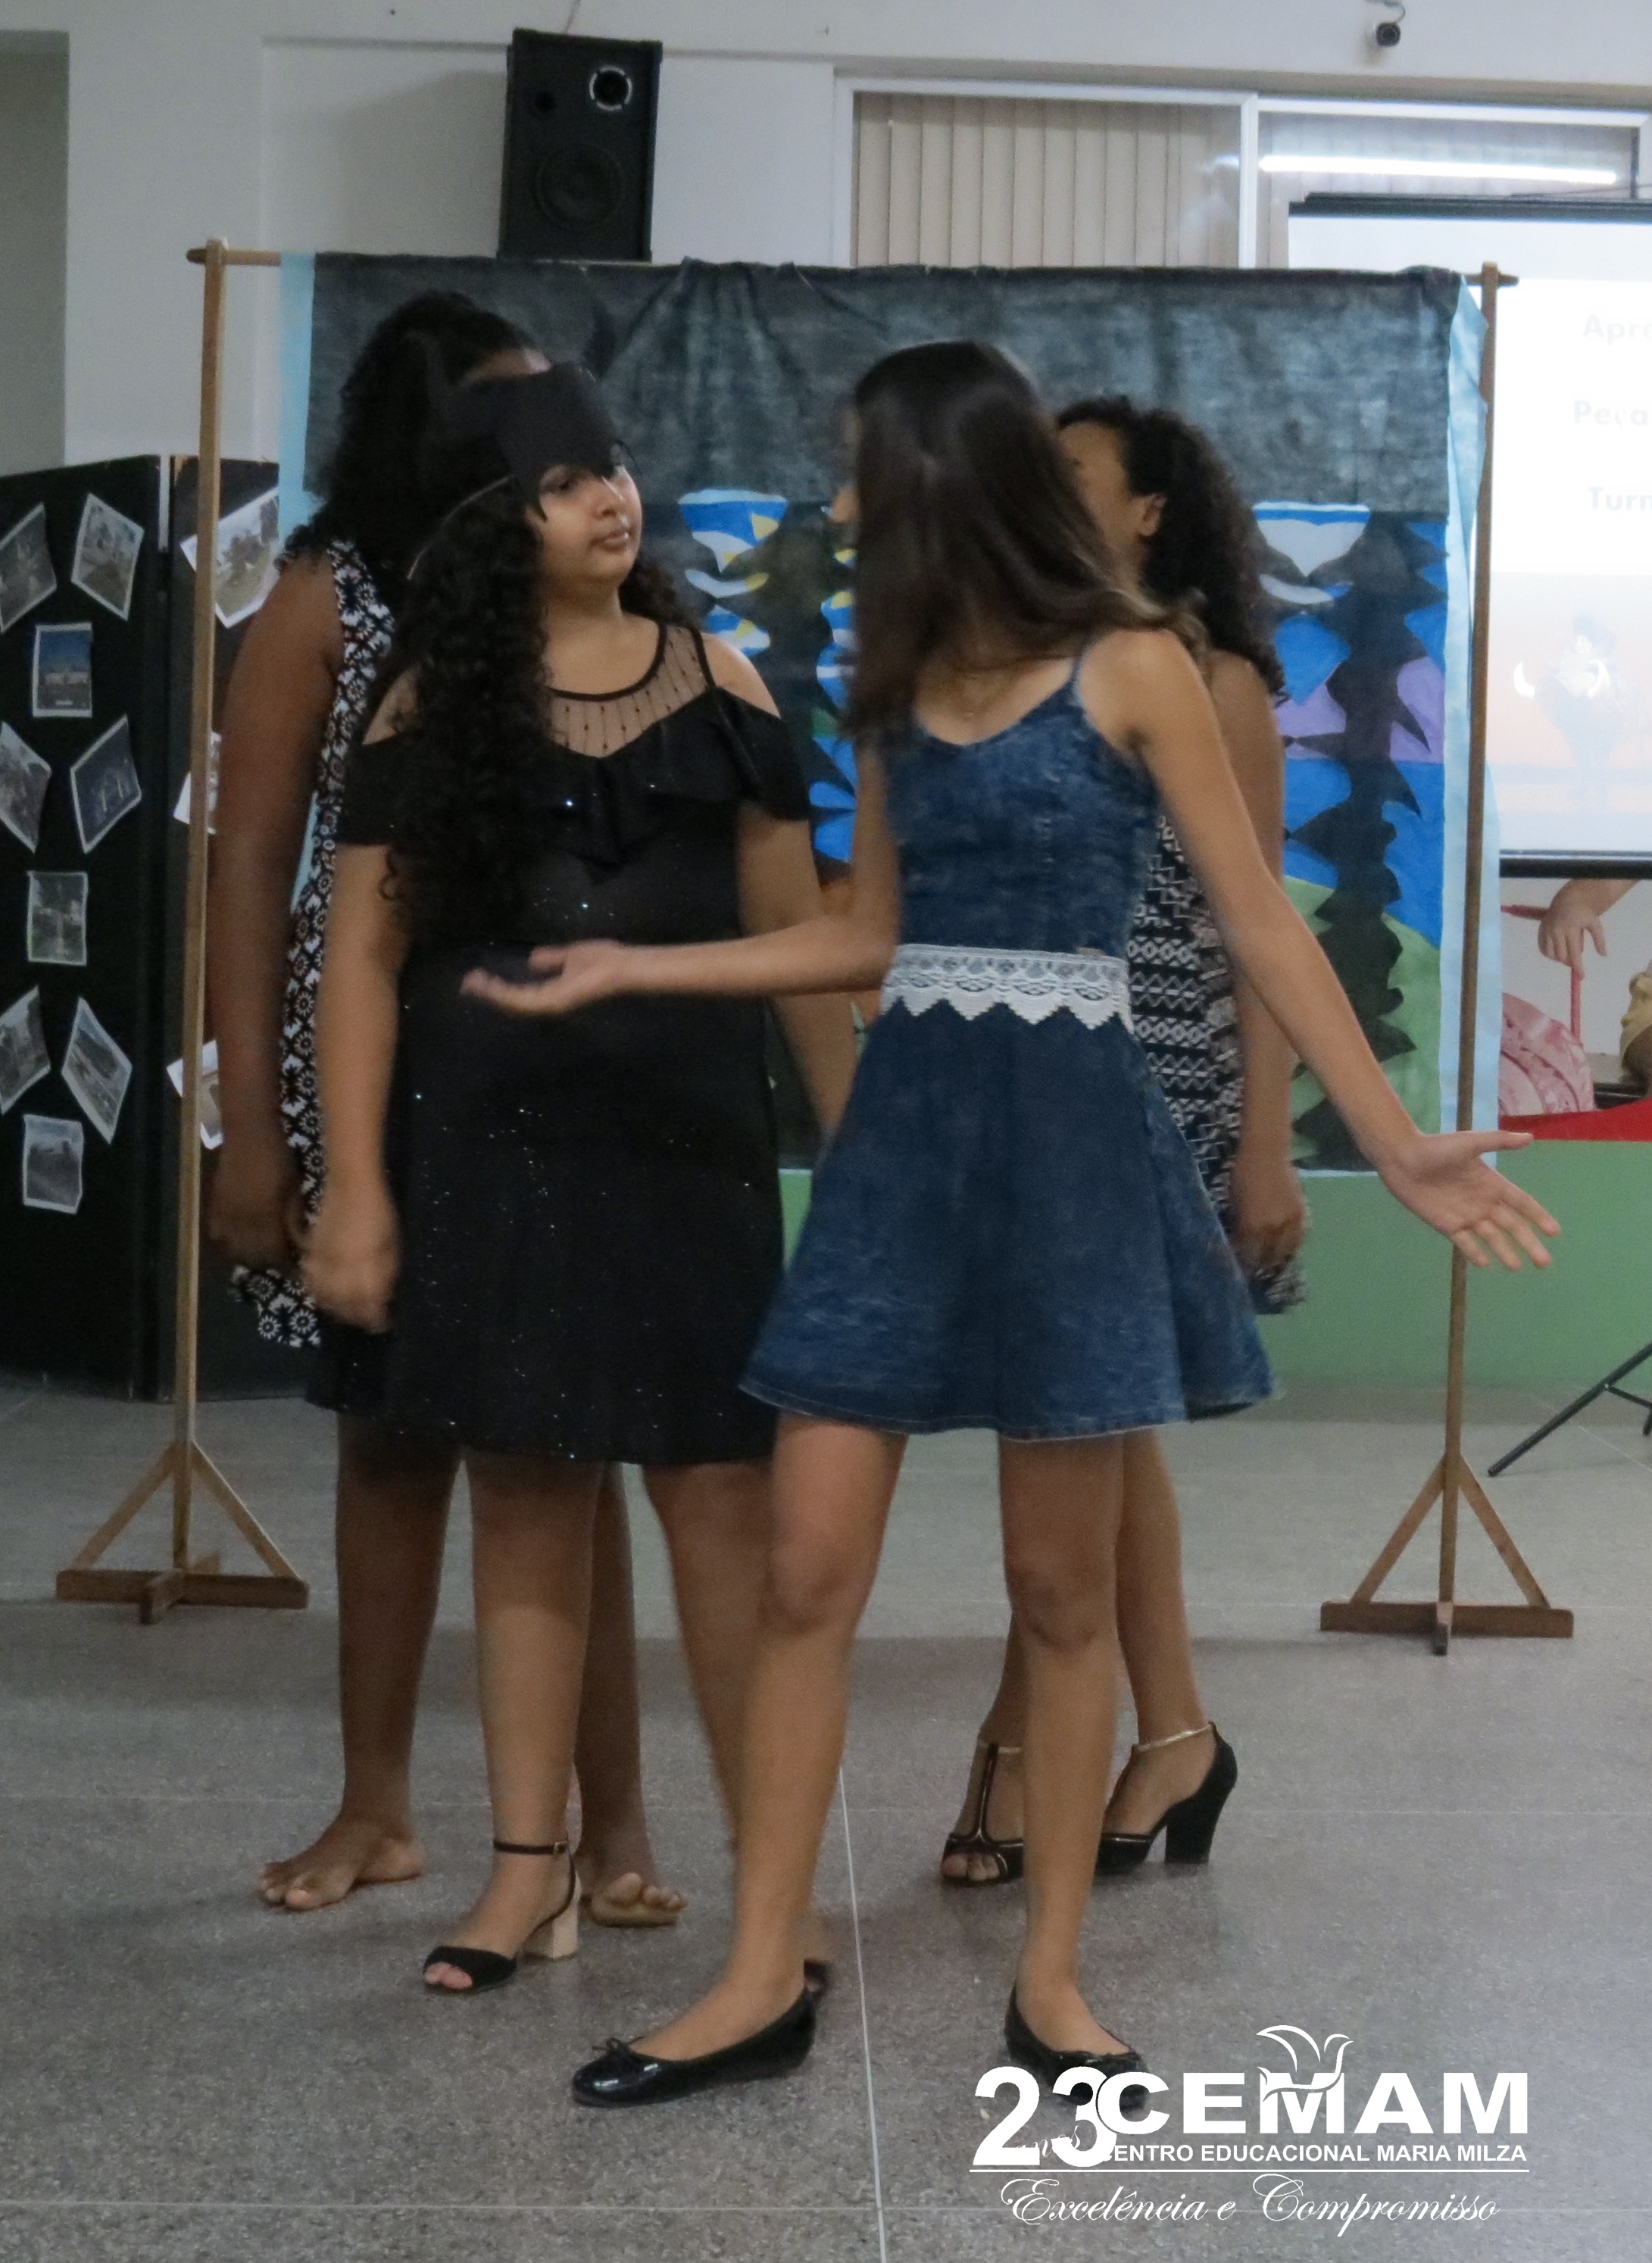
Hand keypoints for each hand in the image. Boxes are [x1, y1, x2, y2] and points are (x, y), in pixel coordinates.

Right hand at [208, 1127, 302, 1270]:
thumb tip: (300, 1243)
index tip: (298, 1268)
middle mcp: (241, 1224)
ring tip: (263, 1254)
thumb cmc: (278, 1158)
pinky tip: (240, 1241)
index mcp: (264, 1219)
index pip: (275, 1256)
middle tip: (283, 1261)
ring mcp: (224, 1217)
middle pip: (253, 1259)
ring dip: (249, 1258)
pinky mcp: (213, 1208)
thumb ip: (294, 1219)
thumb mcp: (295, 1189)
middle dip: (269, 1264)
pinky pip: (218, 1237)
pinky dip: (229, 1245)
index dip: (287, 1266)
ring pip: (233, 1252)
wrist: (247, 1134)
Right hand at [302, 1180, 399, 1330]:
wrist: (351, 1185)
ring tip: (347, 1311)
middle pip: (345, 1309)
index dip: (377, 1321)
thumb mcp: (393, 1247)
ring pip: (325, 1298)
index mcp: (365, 1273)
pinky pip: (311, 1281)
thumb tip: (385, 1297)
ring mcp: (324, 1264)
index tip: (385, 1324)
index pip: (369, 1309)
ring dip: (336, 1309)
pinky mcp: (311, 1253)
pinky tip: (325, 1293)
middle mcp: (341, 1274)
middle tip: (367, 1320)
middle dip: (357, 1318)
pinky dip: (318, 1291)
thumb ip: (387, 1275)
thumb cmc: (381, 1214)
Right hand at [463, 939, 636, 1017]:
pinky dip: (502, 993)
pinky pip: (521, 1000)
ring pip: (512, 1003)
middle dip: (489, 992)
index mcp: (553, 993)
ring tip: (471, 982)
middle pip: (512, 1001)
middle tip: (467, 983)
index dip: (499, 987)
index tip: (479, 976)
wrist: (623, 967)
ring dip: (490, 993)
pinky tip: (487, 984)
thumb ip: (552, 959)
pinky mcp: (553, 1003)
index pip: (521, 993)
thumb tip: (532, 959)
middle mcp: (549, 1004)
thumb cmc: (604, 960)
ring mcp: (550, 1005)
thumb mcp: (570, 955)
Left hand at [1226, 1140, 1307, 1275]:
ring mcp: (1291, 1221)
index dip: (1242, 1265)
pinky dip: (1290, 1246)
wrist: (1267, 1152)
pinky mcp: (1301, 1213)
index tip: (1235, 1270)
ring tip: (1269, 1263)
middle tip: (1252, 1270)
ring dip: (1277, 1259)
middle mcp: (1274, 1228)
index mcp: (1253, 1226)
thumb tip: (1235, 1244)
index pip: (1248, 1256)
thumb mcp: (1232, 1203)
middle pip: (1268, 1259)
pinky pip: (1298, 1237)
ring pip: (1286, 1251)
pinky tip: (1284, 1248)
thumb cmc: (1242, 1173)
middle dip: (1259, 1266)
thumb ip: (1237, 1226)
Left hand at [1373, 1130, 1557, 1269]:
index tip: (1554, 1232)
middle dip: (1529, 1243)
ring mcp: (1466, 1215)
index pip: (1522, 1203)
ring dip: (1504, 1251)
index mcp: (1493, 1184)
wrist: (1404, 1158)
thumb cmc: (1437, 1148)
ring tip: (1516, 1266)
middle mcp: (1484, 1202)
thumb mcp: (1470, 1143)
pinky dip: (1474, 1253)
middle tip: (1544, 1262)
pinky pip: (1464, 1242)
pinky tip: (1485, 1264)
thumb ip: (1499, 1141)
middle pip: (1512, 1226)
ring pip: (1491, 1238)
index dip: (1538, 1217)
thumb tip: (1530, 1137)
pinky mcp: (1447, 1224)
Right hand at [1537, 882, 1608, 973]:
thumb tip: (1603, 954)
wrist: (1569, 900)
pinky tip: (1557, 950)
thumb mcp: (1595, 925)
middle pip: (1561, 956)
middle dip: (1568, 962)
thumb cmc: (1584, 913)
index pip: (1574, 953)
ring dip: (1559, 958)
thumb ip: (1599, 940)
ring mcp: (1547, 930)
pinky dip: (1549, 954)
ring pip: (1550, 954)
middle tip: (1575, 960)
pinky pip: (1543, 949)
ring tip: (1567, 953)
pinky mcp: (1541, 931)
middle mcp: (1556, 930)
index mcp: (1571, 928)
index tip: (1581, 976)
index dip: (1577, 967)